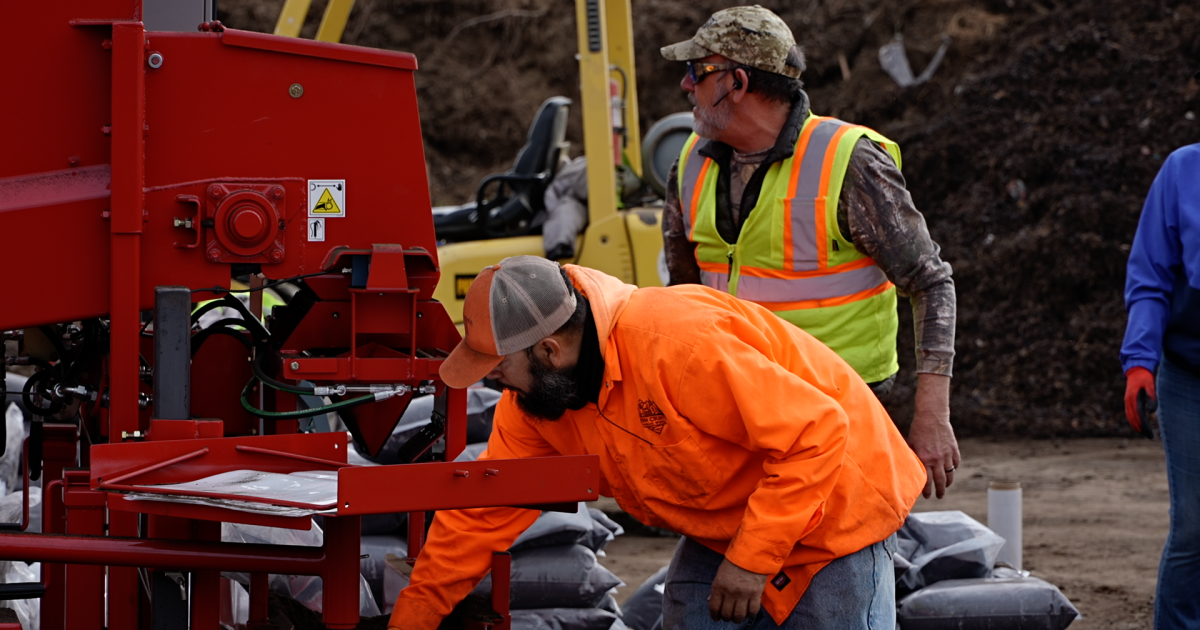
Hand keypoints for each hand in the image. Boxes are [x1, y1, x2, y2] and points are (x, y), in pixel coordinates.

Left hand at [708, 558, 767, 623]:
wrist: (750, 554)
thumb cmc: (733, 563)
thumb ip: (716, 589)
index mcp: (719, 586)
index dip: (715, 615)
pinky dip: (750, 614)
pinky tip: (748, 612)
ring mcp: (743, 593)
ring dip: (737, 619)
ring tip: (737, 617)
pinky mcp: (756, 593)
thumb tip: (710, 601)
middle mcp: (730, 591)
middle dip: (726, 618)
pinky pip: (753, 610)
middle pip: (727, 613)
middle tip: (728, 617)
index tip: (716, 618)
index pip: (714, 607)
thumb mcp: (720, 574)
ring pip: (739, 615)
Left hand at [908, 373, 959, 498]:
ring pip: (950, 473)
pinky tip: (951, 471)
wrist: (932, 416)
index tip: (927, 496)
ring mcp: (947, 454)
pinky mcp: (954, 449)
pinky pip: (956, 463)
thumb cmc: (918, 429)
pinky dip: (954, 468)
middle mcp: (937, 459)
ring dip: (948, 482)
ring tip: (945, 486)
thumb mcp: (911, 444)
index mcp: (924, 458)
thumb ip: (912, 457)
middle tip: (939, 496)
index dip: (927, 490)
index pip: (927, 480)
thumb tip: (909, 469)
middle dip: (940, 491)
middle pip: (940, 480)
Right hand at [1124, 367, 1155, 433]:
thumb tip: (1152, 412)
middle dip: (1140, 428)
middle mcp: (1128, 401)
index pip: (1139, 416)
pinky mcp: (1128, 400)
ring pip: (1130, 416)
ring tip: (1142, 433)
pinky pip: (1129, 413)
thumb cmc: (1144, 377)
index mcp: (1133, 398)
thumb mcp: (1150, 385)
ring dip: (1135, 425)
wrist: (1135, 370)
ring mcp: (1127, 401)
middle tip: (1149, 436)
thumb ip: (1151, 397)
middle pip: (1133, 418)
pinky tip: (1136, 424)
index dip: (1143, 425)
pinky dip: (1132, 420)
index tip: (1148, 433)